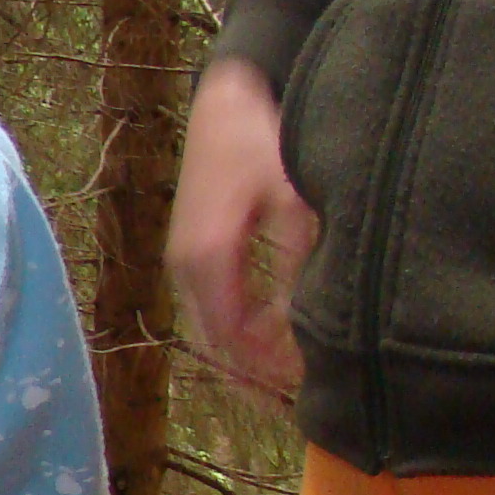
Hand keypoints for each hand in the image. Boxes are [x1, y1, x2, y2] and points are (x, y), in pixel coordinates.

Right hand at [167, 57, 317, 397]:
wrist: (230, 92)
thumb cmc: (266, 137)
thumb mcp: (297, 200)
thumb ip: (300, 267)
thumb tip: (309, 325)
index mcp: (207, 258)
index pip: (234, 342)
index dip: (271, 374)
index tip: (310, 387)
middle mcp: (186, 266)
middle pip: (217, 348)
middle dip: (257, 379)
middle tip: (301, 402)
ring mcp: (184, 259)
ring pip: (213, 332)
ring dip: (249, 360)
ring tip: (291, 381)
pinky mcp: (193, 250)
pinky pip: (213, 308)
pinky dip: (241, 333)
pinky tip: (275, 339)